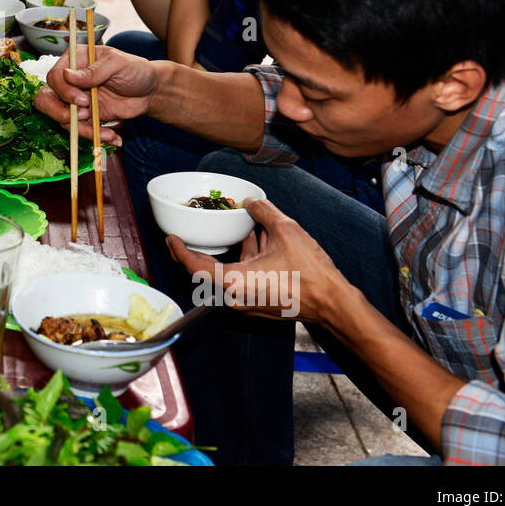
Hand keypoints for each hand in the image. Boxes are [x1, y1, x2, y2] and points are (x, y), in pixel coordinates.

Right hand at [33, 44, 159, 144]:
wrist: (149, 91)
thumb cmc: (135, 70)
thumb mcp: (117, 64)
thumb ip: (93, 71)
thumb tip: (67, 75)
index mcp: (75, 60)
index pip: (54, 76)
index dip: (64, 91)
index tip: (83, 100)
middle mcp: (70, 81)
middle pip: (46, 98)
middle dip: (59, 112)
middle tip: (82, 117)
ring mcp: (76, 100)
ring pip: (62, 119)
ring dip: (83, 129)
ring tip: (107, 133)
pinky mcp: (85, 116)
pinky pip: (79, 130)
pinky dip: (94, 136)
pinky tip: (113, 137)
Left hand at [166, 198, 350, 323]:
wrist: (333, 303)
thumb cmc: (310, 273)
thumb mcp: (286, 231)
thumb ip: (263, 212)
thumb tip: (251, 202)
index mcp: (233, 282)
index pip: (194, 266)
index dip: (179, 251)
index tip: (171, 237)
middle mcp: (235, 297)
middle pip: (207, 271)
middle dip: (199, 250)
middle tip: (186, 234)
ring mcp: (248, 303)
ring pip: (229, 273)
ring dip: (231, 251)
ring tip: (237, 228)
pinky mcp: (259, 303)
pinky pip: (243, 279)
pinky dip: (245, 260)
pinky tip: (258, 240)